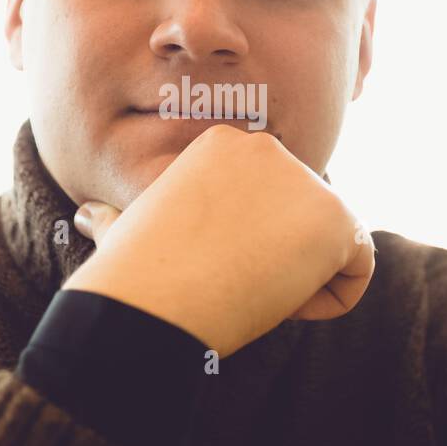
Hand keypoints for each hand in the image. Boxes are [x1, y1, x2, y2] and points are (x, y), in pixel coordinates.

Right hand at [63, 124, 374, 357]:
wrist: (149, 299)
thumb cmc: (130, 275)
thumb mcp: (122, 231)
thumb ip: (120, 219)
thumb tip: (89, 216)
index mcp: (222, 143)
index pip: (267, 205)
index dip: (240, 248)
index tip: (204, 266)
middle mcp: (268, 147)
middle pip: (301, 223)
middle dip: (273, 262)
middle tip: (226, 282)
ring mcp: (306, 179)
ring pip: (330, 248)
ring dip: (296, 283)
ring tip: (245, 288)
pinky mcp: (337, 218)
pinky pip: (358, 270)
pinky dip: (326, 302)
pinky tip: (276, 299)